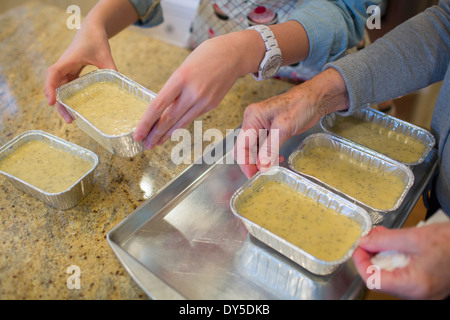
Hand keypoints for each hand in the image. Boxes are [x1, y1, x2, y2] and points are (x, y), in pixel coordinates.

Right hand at [45, 27, 116, 122]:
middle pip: (56, 87)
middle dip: (60, 104)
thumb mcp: (106, 55)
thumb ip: (111, 70)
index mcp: (68, 60)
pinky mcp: (72, 71)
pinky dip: (70, 97)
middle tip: (70, 120)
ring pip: (61, 88)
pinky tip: (77, 108)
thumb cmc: (97, 40)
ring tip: (73, 118)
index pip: (53, 74)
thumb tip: (119, 87)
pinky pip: (68, 86)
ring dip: (64, 103)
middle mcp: (64, 66)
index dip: (50, 88)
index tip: (52, 102)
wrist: (92, 29)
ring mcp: (67, 69)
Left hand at [132, 33, 251, 148]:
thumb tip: (162, 107)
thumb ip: (174, 87)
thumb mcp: (184, 67)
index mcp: (181, 78)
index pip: (158, 105)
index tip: (137, 133)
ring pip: (181, 123)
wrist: (233, 55)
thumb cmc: (206, 55)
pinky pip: (192, 117)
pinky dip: (180, 126)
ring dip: (167, 135)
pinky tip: (173, 131)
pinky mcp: (212, 105)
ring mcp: (204, 101)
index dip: (146, 123)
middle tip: (144, 145)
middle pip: (168, 119)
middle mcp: (193, 92)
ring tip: (156, 143)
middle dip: (155, 135)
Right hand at [234, 68, 348, 177]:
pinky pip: (264, 146)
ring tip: (272, 169)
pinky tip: (278, 159)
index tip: (253, 176)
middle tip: (262, 176)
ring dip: (261, 160)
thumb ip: (270, 148)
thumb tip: (262, 167)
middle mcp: (253, 122)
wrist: (316, 98)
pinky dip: (268, 155)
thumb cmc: (300, 105)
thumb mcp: (284, 128)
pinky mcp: (270, 131)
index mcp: (252, 117)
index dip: (246, 162)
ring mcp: (261, 126)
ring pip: (255, 149)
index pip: (242, 145)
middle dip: (252, 163)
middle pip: (245, 148)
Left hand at [352, 223, 449, 299]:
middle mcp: (417, 295)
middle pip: (382, 278)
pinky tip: (395, 242)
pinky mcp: (426, 285)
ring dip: (383, 254)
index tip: (359, 246)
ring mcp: (423, 292)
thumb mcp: (415, 237)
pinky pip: (404, 274)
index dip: (361, 262)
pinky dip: (395, 258)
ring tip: (383, 236)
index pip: (373, 281)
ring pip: (392, 275)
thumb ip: (385, 240)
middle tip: (371, 237)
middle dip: (372, 255)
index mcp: (413, 286)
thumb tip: (364, 242)